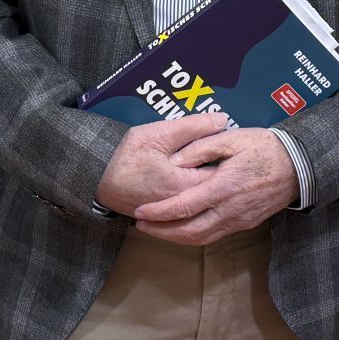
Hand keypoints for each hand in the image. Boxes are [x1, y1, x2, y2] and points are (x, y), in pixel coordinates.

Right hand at [94, 112, 226, 216]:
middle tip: (239, 167)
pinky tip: (208, 198)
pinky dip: (201, 208)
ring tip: (225, 183)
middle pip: (216, 195)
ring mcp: (171, 216)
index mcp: (184, 184)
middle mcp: (181, 206)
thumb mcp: (159, 133)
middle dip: (228, 182)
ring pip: (204, 209)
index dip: (234, 164)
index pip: (222, 176)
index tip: (243, 153)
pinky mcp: (163, 219)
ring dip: (215, 197)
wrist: (95, 175)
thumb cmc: (125, 153)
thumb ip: (193, 127)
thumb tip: (223, 120)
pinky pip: (190, 217)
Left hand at [131, 126, 297, 246]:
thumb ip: (200, 149)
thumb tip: (174, 161)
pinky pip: (215, 235)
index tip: (140, 213)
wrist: (299, 165)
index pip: (182, 207)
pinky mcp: (246, 224)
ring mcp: (238, 221)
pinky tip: (184, 228)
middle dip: (161, 232)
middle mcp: (229, 211)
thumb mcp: (231, 139)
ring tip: (158, 231)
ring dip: (177, 238)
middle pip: (188, 231)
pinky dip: (195, 236)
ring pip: (202, 238)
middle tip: (141, 226)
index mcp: (222, 188)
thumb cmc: (265, 148)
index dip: (158, 213)